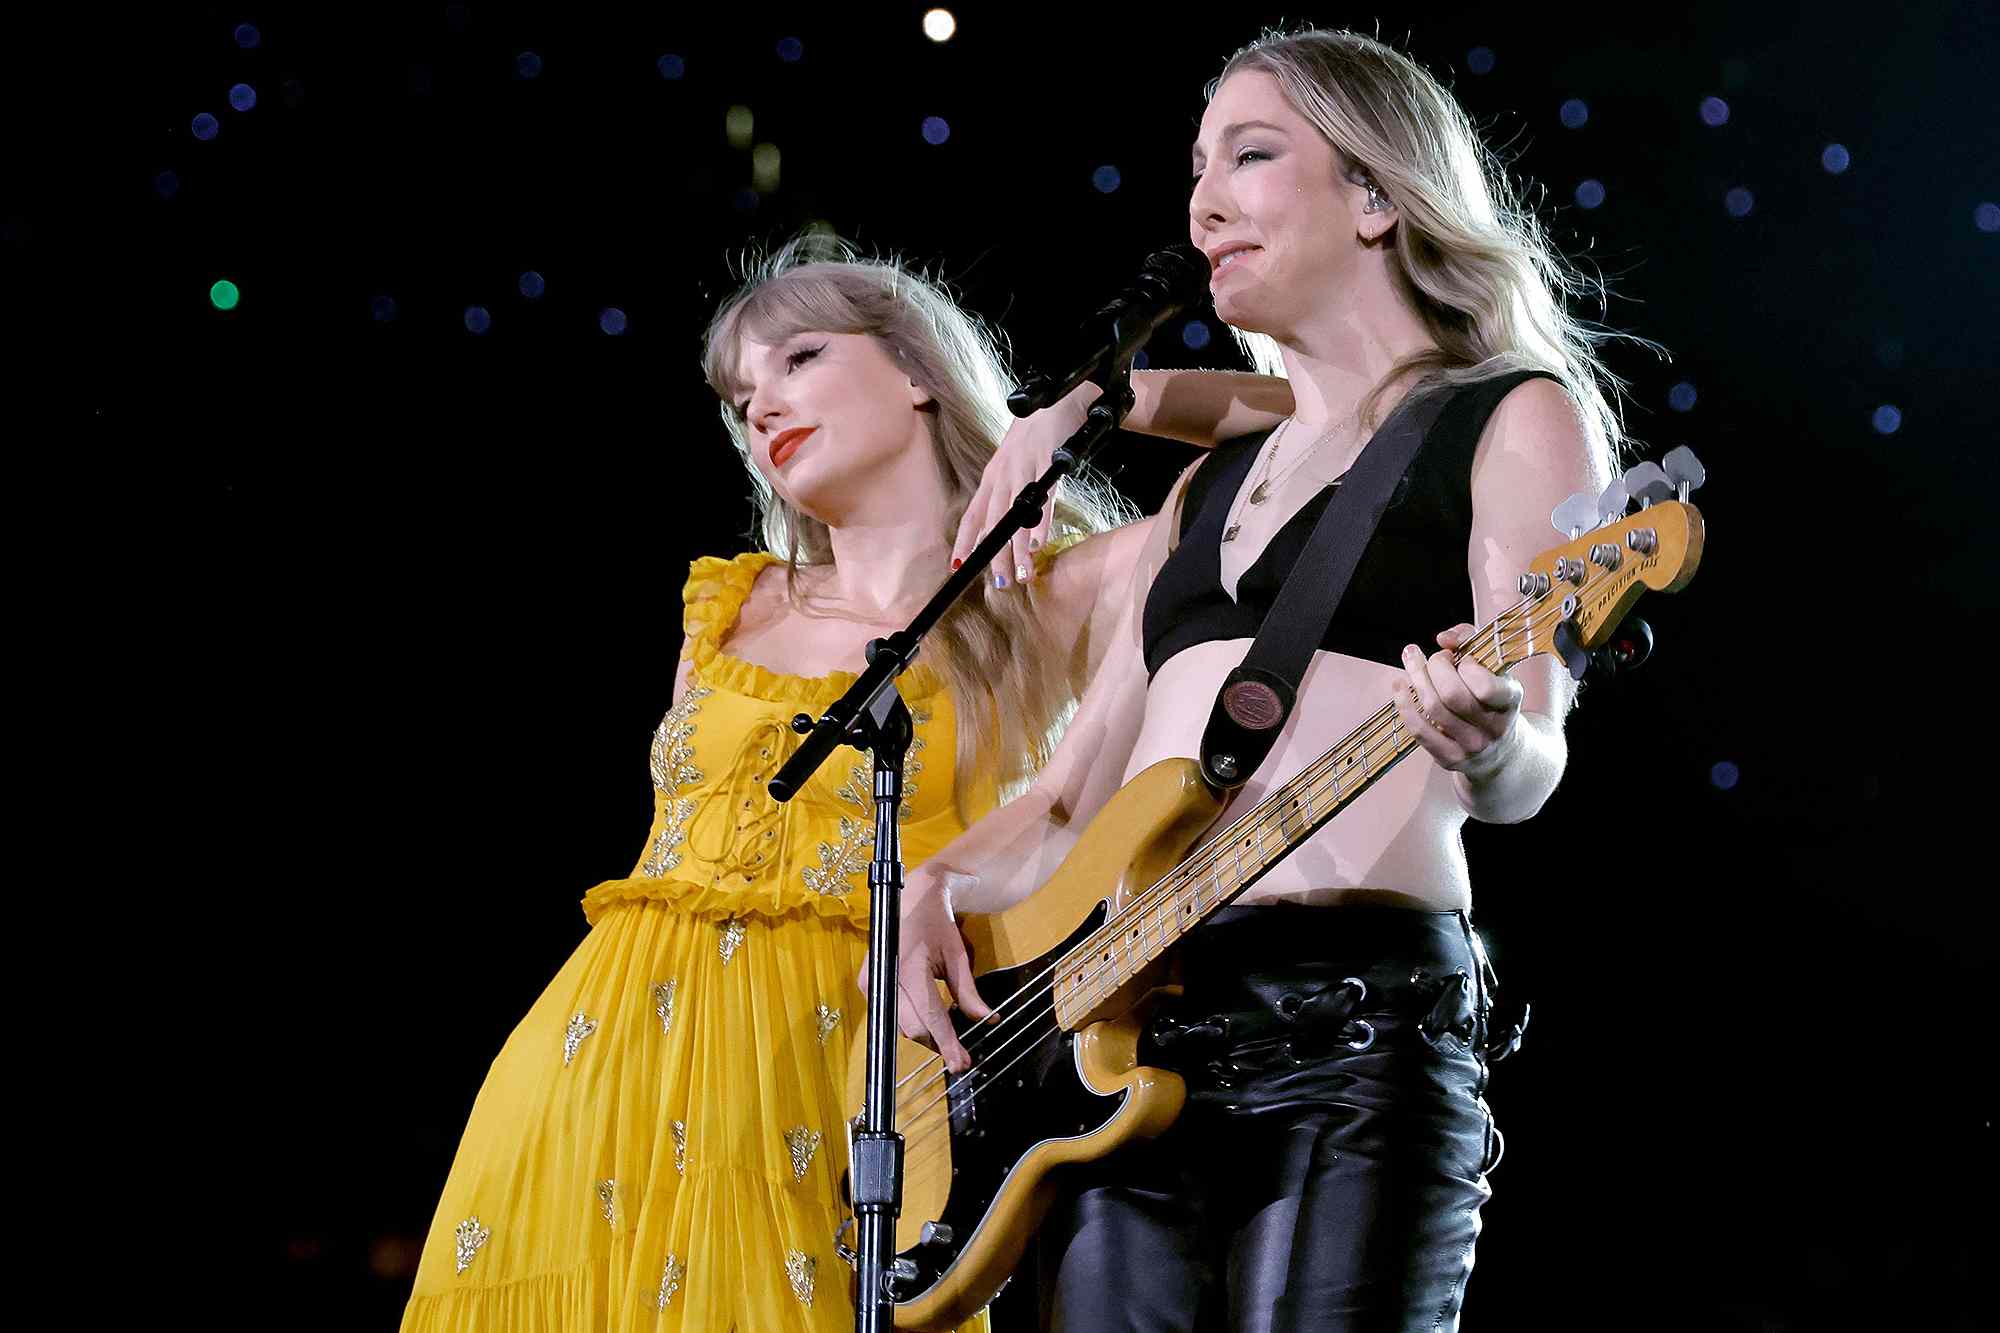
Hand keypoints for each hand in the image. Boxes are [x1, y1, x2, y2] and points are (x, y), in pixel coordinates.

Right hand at [857, 866, 991, 1072]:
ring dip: (925, 1035)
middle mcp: (885, 977)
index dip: (947, 1043)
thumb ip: (968, 991)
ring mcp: (871, 981)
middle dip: (937, 1044)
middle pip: (913, 1027)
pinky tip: (931, 1024)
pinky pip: (892, 1013)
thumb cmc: (936, 923)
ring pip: (901, 1024)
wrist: (911, 897)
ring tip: (950, 1042)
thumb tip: (986, 1020)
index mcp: (909, 968)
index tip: (961, 1063)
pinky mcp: (868, 983)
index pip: (930, 1016)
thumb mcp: (957, 955)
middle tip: (961, 1058)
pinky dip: (913, 1021)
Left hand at [950, 384, 1098, 590]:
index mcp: (993, 475)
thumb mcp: (1015, 462)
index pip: (973, 514)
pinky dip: (1039, 523)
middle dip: (993, 554)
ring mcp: (1024, 469)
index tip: (959, 566)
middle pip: (993, 521)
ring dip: (1016, 548)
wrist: (1060, 397)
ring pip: (1015, 516)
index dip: (965, 540)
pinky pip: (1042, 498)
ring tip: (1020, 575)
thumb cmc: (1039, 431)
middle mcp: (1003, 474)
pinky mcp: (1048, 463)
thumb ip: (1009, 490)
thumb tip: (1004, 522)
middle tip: (998, 583)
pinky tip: (1037, 544)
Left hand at [1394, 624, 1523, 778]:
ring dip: (1416, 677)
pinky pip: (1419, 730)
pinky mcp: (1450, 759)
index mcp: (1510, 701)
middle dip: (1436, 666)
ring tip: (1412, 659)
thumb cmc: (1492, 698)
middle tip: (1437, 658)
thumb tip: (1443, 639)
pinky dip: (1404, 703)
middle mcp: (1494, 728)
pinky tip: (1399, 685)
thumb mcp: (1493, 667)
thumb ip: (1470, 640)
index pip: (1484, 686)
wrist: (1503, 750)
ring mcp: (1472, 746)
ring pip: (1432, 708)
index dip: (1467, 665)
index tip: (1463, 657)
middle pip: (1451, 694)